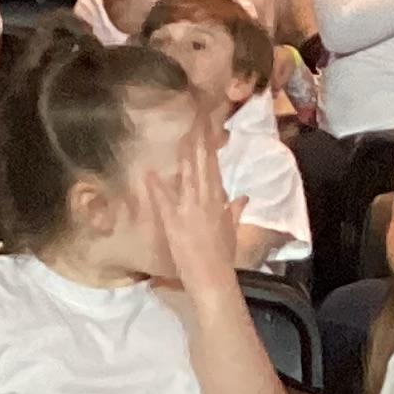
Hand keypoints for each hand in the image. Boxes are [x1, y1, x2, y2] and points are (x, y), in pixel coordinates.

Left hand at [141, 108, 245, 297]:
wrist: (213, 278)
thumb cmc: (222, 257)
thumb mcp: (232, 231)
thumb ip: (236, 211)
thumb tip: (245, 196)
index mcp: (218, 201)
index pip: (214, 166)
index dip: (209, 144)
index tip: (205, 125)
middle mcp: (206, 199)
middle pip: (202, 163)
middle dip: (197, 139)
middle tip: (192, 115)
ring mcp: (190, 208)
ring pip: (188, 174)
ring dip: (183, 152)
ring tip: (179, 131)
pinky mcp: (175, 221)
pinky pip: (164, 200)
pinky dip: (157, 186)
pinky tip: (149, 172)